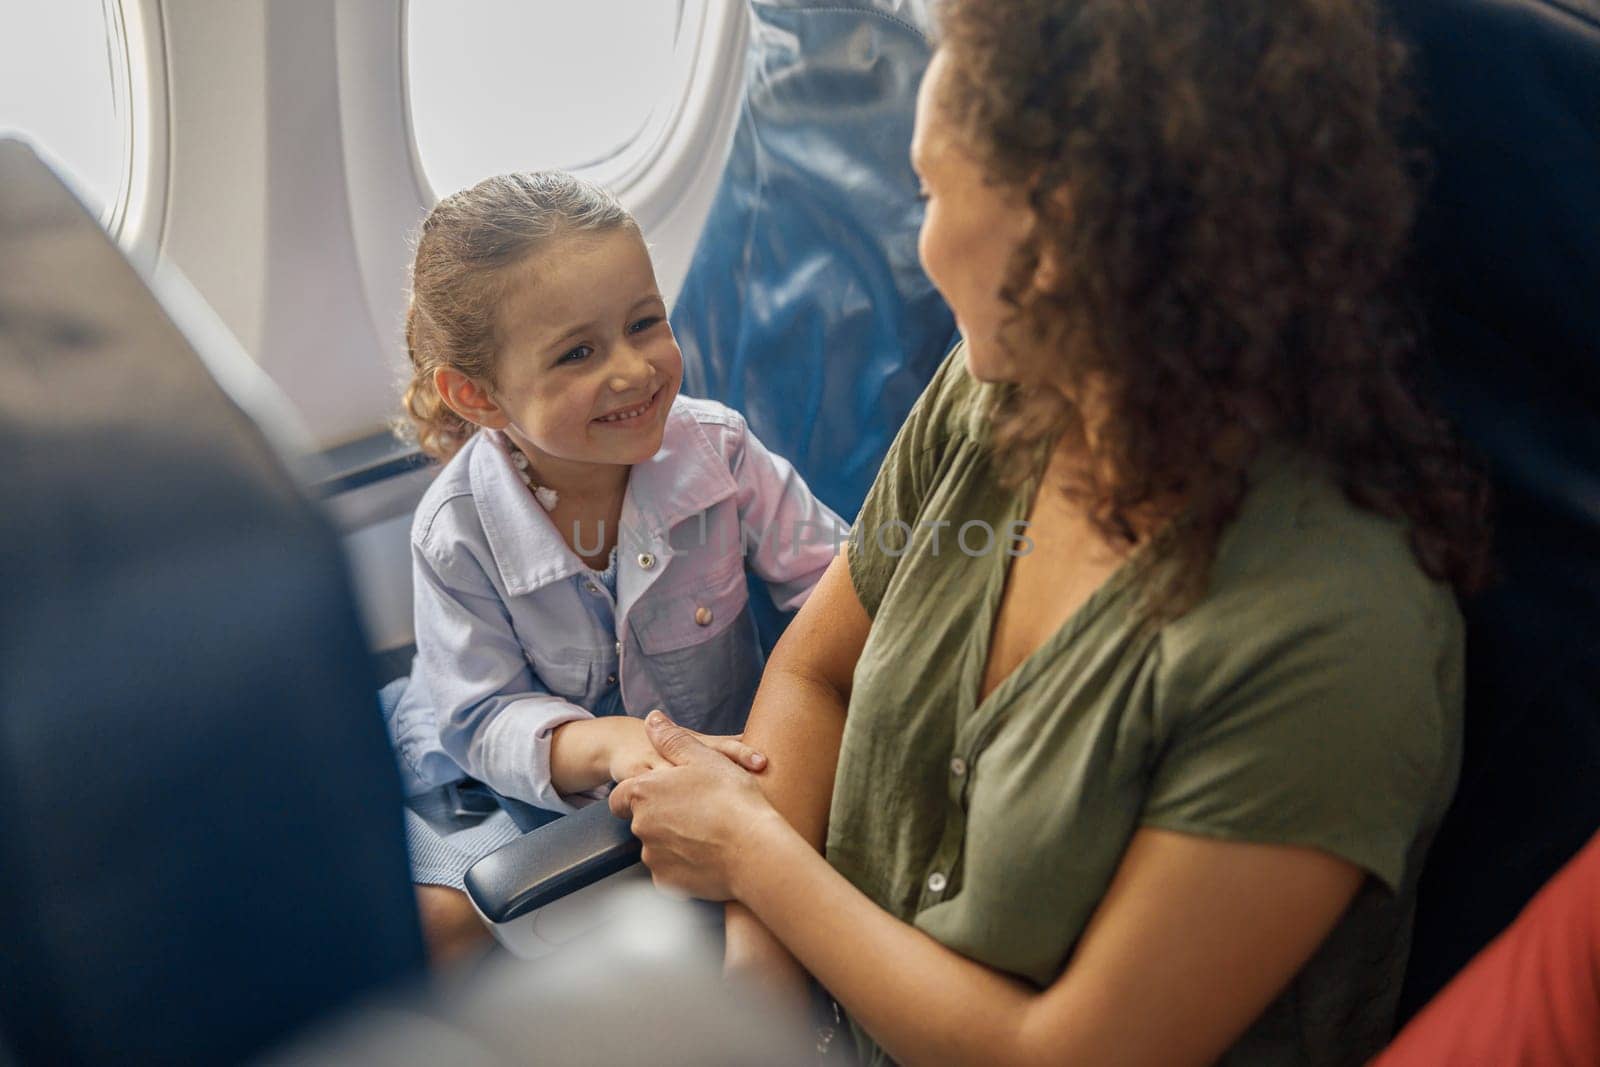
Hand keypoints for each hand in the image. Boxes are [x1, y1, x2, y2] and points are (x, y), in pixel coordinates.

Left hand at [611, 710, 789, 900]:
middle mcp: (641, 826)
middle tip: (698, 810)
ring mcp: (653, 857)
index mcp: (644, 792)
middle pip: (643, 821)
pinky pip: (671, 871)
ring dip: (675, 840)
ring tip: (709, 832)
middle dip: (663, 816)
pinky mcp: (668, 882)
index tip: (664, 794)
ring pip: (658, 846)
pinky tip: (710, 854)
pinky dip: (685, 864)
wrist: (755, 851)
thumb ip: (672, 739)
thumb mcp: (703, 757)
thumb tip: (652, 721)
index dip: (640, 793)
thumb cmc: (732, 800)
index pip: (620, 796)